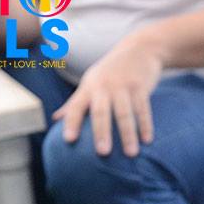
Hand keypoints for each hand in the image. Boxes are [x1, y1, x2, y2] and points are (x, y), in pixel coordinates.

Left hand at [54, 34, 160, 156]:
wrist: (139, 49)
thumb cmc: (111, 71)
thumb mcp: (91, 82)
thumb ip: (75, 102)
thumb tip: (55, 119)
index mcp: (89, 87)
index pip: (76, 106)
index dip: (72, 123)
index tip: (69, 140)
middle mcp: (104, 86)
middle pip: (101, 112)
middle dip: (102, 132)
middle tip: (103, 153)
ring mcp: (123, 86)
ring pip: (125, 113)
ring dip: (128, 134)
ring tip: (131, 154)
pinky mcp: (141, 87)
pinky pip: (143, 109)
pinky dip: (145, 125)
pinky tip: (147, 140)